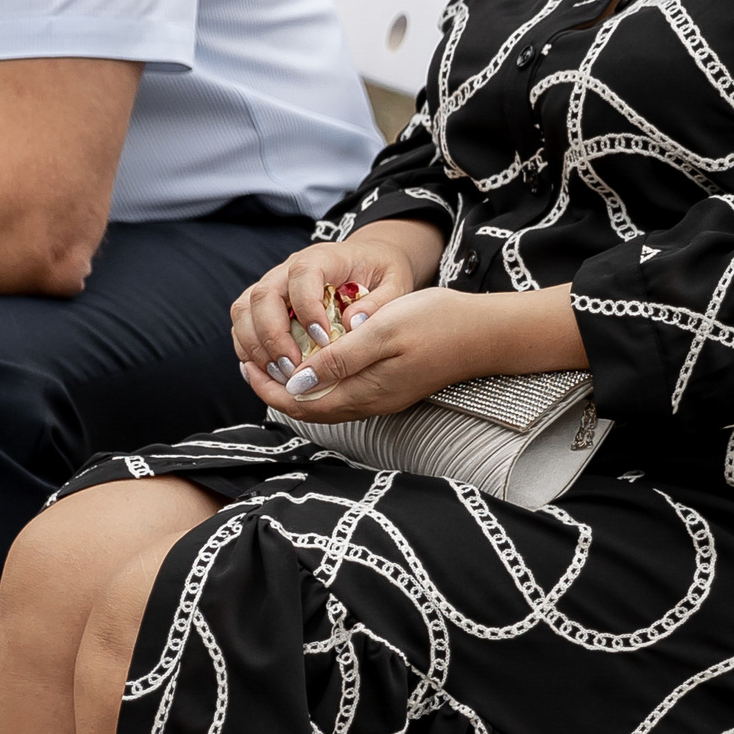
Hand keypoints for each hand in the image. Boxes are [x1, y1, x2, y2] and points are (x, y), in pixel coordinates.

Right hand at [231, 222, 443, 388]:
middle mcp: (288, 269)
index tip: (323, 339)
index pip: (302, 273)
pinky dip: (248, 350)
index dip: (306, 307)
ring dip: (255, 346)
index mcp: (323, 257)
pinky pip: (242, 326)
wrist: (368, 262)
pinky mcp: (263, 306)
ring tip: (280, 373)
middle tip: (294, 367)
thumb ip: (381, 301)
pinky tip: (267, 371)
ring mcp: (272, 287)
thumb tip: (354, 323)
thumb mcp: (396, 283)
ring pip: (244, 310)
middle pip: (263, 294)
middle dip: (273, 335)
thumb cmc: (380, 273)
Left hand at [242, 286, 515, 423]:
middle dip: (275, 390)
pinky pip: (343, 394)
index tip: (248, 365)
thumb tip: (297, 383)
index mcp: (364, 392)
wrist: (484, 333)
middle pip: (309, 410)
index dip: (269, 389)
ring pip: (325, 404)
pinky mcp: (391, 389)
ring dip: (295, 388)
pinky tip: (314, 362)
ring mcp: (382, 399)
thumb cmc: (436, 323)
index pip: (301, 404)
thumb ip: (340, 359)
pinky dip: (319, 383)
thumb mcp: (383, 330)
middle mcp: (370, 403)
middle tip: (251, 364)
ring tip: (274, 363)